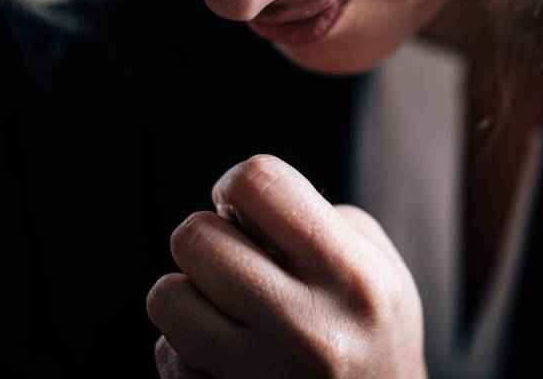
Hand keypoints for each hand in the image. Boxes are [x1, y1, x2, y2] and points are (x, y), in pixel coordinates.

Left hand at [148, 155, 426, 378]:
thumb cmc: (372, 326)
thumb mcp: (375, 262)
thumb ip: (311, 217)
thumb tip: (233, 208)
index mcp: (352, 277)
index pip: (259, 183)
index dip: (236, 184)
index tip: (240, 207)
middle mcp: (309, 330)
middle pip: (195, 238)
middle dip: (208, 238)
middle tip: (235, 260)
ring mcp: (264, 378)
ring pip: (167, 297)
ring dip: (191, 294)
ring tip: (229, 307)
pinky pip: (167, 356)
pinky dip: (188, 349)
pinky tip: (229, 354)